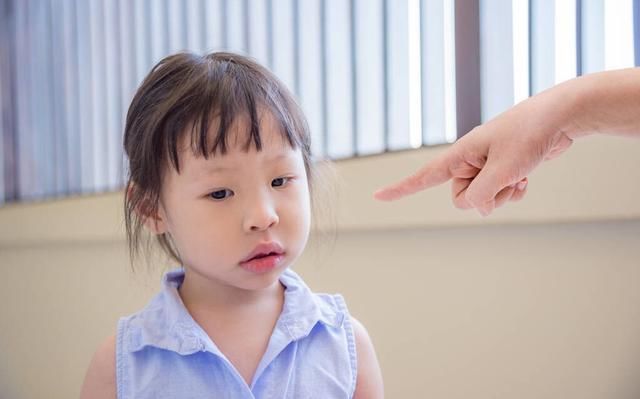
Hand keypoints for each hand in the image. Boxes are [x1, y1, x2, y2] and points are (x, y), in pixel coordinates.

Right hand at [373, 91, 574, 215]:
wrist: (560, 116)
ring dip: (503, 194)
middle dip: (484, 198)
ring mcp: (486, 165)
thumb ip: (481, 195)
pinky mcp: (502, 168)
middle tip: (505, 180)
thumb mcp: (503, 170)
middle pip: (461, 198)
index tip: (377, 197)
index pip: (423, 176)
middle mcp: (469, 161)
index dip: (400, 189)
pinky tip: (526, 177)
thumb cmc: (529, 135)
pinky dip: (513, 190)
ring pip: (483, 198)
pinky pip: (499, 193)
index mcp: (460, 155)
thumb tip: (474, 206)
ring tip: (519, 175)